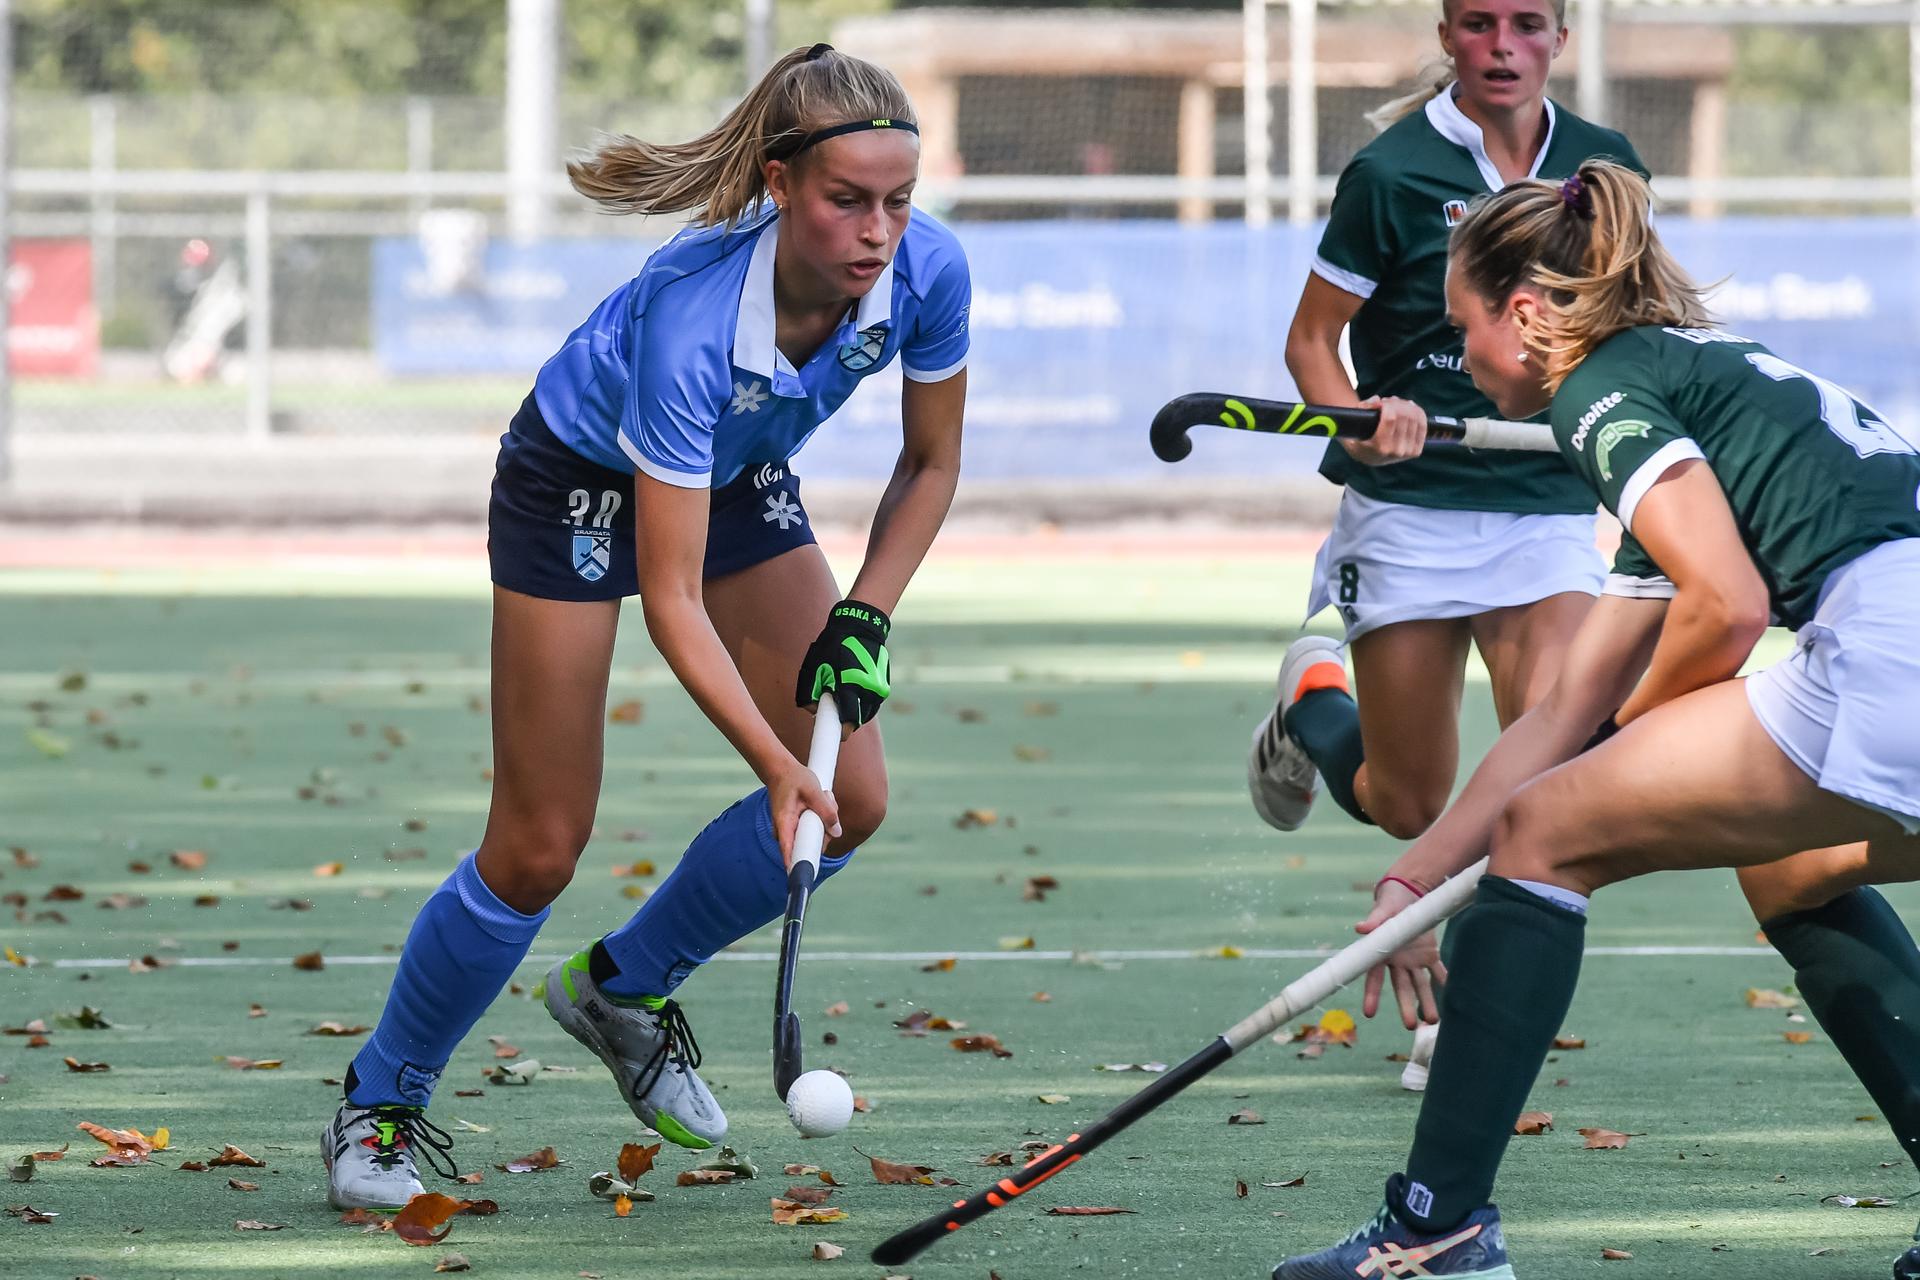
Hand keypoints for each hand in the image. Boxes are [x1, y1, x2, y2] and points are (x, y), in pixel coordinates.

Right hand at [766, 755, 840, 869]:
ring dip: (825, 821)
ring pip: (815, 837)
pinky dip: (821, 818)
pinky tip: (820, 800)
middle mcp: (785, 833)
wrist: (781, 770)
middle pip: (811, 846)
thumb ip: (826, 811)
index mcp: (784, 824)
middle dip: (825, 830)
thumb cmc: (794, 778)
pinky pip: (815, 831)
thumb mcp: (813, 790)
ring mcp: (791, 832)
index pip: (790, 852)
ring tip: (822, 797)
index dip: (798, 867)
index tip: (804, 880)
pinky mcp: (797, 829)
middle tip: (827, 802)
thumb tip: (837, 832)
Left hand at [796, 599, 891, 729]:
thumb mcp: (814, 665)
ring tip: (842, 693)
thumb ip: (808, 692)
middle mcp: (870, 690)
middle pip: (857, 720)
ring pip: (865, 713)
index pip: (849, 721)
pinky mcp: (884, 686)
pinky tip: (852, 690)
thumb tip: (812, 712)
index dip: (840, 732)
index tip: (832, 733)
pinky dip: (861, 703)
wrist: (861, 626)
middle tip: (832, 707)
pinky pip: (871, 704)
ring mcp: (880, 689)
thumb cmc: (834, 645)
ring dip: (853, 711)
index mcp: (852, 685)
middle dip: (844, 719)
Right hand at [1339, 396, 1427, 466]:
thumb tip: (1377, 399)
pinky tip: (1408, 407)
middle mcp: (1396, 451)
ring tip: (1396, 404)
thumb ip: (1363, 409)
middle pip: (1404, 416)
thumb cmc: (1359, 438)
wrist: (1367, 457)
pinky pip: (1423, 424)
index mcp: (1380, 447)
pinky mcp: (1416, 451)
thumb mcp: (1355, 424)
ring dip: (1405, 405)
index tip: (1381, 402)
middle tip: (1387, 401)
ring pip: (1415, 417)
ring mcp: (1408, 452)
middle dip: (1396, 403)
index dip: (1387, 404)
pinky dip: (1417, 412)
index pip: (1391, 418)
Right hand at [1357, 876, 1446, 1028]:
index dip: (1371, 995)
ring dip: (1426, 1002)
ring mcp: (1413, 960)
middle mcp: (1397, 962)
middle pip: (1401, 988)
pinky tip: (1452, 995)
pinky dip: (1445, 981)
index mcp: (1381, 953)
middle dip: (1405, 1006)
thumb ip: (1374, 921)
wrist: (1407, 895)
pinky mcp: (1429, 954)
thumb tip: (1359, 928)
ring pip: (1420, 985)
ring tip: (1433, 1020)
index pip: (1374, 978)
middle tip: (1410, 1026)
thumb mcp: (1382, 910)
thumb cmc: (1389, 903)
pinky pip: (1438, 971)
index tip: (1369, 1014)